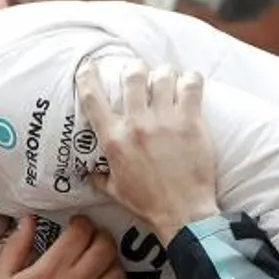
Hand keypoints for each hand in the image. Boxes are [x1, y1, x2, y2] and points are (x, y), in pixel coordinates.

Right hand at [0, 215, 125, 278]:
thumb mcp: (2, 278)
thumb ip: (16, 245)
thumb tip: (29, 219)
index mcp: (51, 269)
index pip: (81, 233)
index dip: (82, 222)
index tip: (76, 224)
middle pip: (106, 248)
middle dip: (101, 236)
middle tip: (92, 239)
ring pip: (118, 272)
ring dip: (111, 262)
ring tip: (99, 263)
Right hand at [77, 61, 218, 242]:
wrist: (183, 214)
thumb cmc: (149, 204)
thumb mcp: (115, 192)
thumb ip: (100, 177)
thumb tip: (89, 171)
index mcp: (114, 140)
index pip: (93, 98)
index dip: (88, 76)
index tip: (89, 65)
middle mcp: (137, 125)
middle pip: (132, 75)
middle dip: (135, 69)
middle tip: (140, 74)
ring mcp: (165, 121)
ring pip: (162, 75)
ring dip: (164, 74)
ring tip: (168, 81)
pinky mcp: (190, 122)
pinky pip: (191, 85)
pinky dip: (190, 79)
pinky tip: (189, 83)